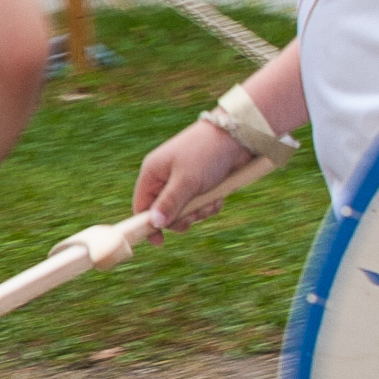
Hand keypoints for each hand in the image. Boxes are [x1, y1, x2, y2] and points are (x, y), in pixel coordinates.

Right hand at [130, 121, 253, 235]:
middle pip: (165, 212)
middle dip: (182, 217)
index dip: (149, 224)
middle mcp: (165, 178)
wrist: (236, 136)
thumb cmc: (205, 153)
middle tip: (196, 215)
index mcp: (153, 173)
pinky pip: (200, 204)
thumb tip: (154, 224)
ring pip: (185, 211)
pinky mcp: (201, 184)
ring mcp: (184, 181)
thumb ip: (169, 203)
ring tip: (211, 201)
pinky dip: (209, 205)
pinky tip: (219, 196)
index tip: (160, 242)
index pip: (142, 205)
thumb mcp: (186, 181)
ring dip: (200, 211)